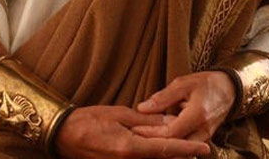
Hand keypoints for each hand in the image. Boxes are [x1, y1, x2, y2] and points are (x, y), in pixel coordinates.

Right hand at [54, 105, 209, 158]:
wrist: (63, 135)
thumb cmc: (88, 120)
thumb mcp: (120, 114)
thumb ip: (147, 121)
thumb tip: (171, 122)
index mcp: (129, 148)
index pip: (165, 150)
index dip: (187, 149)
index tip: (204, 148)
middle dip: (180, 155)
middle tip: (197, 149)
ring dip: (167, 156)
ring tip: (183, 150)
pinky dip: (152, 157)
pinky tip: (159, 150)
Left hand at [133, 72, 235, 143]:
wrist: (229, 90)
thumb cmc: (206, 83)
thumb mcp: (183, 84)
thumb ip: (162, 98)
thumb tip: (141, 108)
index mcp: (197, 115)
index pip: (170, 132)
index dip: (151, 133)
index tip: (134, 129)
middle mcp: (202, 131)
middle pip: (175, 147)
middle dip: (154, 144)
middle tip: (134, 138)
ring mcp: (205, 138)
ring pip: (181, 150)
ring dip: (162, 146)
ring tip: (142, 140)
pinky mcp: (203, 140)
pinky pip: (185, 147)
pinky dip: (171, 145)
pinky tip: (156, 140)